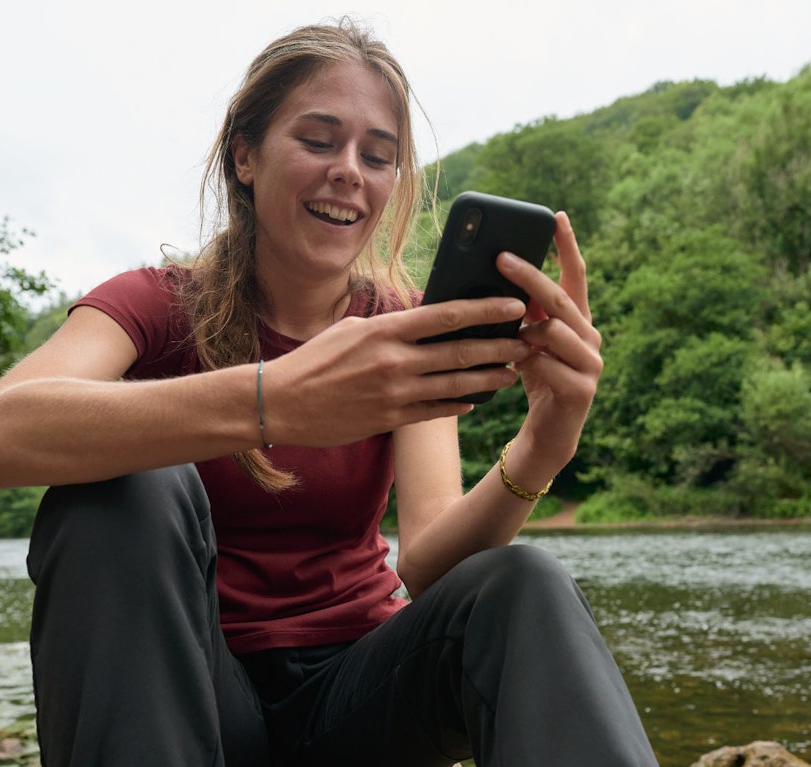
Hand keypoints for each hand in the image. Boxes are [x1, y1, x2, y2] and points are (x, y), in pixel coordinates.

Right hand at [259, 296, 531, 446]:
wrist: (281, 403)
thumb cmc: (315, 360)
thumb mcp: (352, 330)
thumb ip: (391, 326)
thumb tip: (425, 316)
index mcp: (387, 330)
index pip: (447, 315)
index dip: (485, 309)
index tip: (514, 304)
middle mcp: (395, 361)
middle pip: (461, 351)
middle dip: (500, 346)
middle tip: (529, 341)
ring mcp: (395, 393)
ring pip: (456, 384)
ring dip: (489, 378)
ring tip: (514, 373)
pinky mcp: (390, 420)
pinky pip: (435, 411)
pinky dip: (459, 404)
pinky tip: (476, 400)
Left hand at [496, 212, 602, 467]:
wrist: (549, 433)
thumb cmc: (536, 380)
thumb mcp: (528, 341)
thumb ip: (525, 313)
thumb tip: (497, 276)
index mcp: (578, 321)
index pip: (577, 276)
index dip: (568, 245)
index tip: (557, 216)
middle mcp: (591, 336)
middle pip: (560, 297)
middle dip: (529, 276)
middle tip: (501, 258)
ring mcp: (591, 363)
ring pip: (554, 330)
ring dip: (526, 332)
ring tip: (512, 341)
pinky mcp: (582, 388)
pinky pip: (547, 364)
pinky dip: (527, 364)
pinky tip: (516, 370)